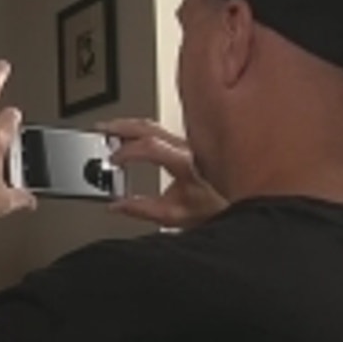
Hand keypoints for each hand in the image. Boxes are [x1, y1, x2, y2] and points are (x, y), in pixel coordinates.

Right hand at [96, 118, 227, 228]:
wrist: (241, 207)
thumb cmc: (214, 210)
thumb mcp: (174, 216)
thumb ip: (142, 210)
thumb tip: (116, 206)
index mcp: (186, 162)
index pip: (150, 146)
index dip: (127, 152)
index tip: (112, 160)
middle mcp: (189, 148)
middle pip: (150, 127)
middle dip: (122, 126)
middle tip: (101, 129)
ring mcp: (191, 143)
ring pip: (156, 125)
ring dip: (130, 125)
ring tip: (111, 129)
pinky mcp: (191, 145)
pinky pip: (163, 131)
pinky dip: (142, 130)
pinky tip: (132, 135)